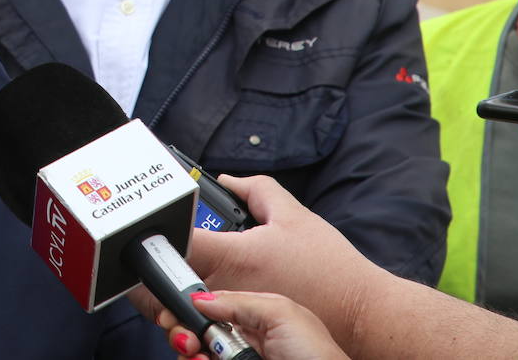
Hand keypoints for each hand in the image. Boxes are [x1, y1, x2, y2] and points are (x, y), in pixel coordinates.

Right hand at [159, 291, 348, 359]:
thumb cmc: (319, 355)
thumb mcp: (281, 312)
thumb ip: (238, 301)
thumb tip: (197, 299)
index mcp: (253, 313)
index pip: (208, 302)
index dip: (188, 303)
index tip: (175, 308)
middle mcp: (240, 339)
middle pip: (193, 328)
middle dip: (182, 329)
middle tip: (186, 336)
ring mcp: (236, 359)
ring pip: (194, 352)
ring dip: (187, 350)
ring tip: (196, 353)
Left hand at [176, 174, 386, 344]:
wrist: (360, 313)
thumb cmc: (329, 266)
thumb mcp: (293, 215)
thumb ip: (256, 189)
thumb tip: (228, 181)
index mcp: (230, 256)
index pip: (174, 243)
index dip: (159, 233)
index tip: (157, 227)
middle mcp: (223, 289)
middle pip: (166, 282)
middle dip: (159, 270)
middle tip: (162, 258)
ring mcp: (229, 318)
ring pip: (179, 311)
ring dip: (173, 298)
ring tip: (180, 283)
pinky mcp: (238, 335)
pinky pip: (202, 328)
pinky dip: (196, 319)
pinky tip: (205, 307)